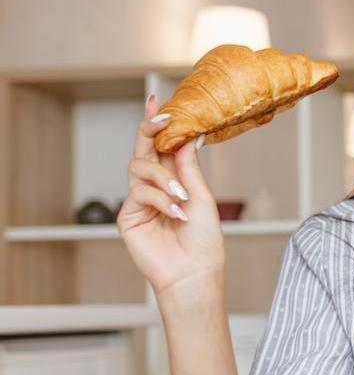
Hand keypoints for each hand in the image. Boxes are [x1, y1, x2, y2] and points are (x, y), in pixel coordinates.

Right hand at [117, 95, 224, 301]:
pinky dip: (161, 200)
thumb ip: (188, 167)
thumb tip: (187, 135)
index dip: (157, 125)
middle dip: (149, 130)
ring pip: (139, 168)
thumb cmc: (203, 239)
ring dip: (164, 178)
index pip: (162, 147)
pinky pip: (139, 194)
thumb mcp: (201, 196)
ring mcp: (139, 201)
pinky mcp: (128, 217)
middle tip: (160, 116)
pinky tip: (177, 213)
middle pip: (143, 150)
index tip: (158, 102)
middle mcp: (154, 188)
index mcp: (174, 181)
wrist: (195, 272)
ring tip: (182, 197)